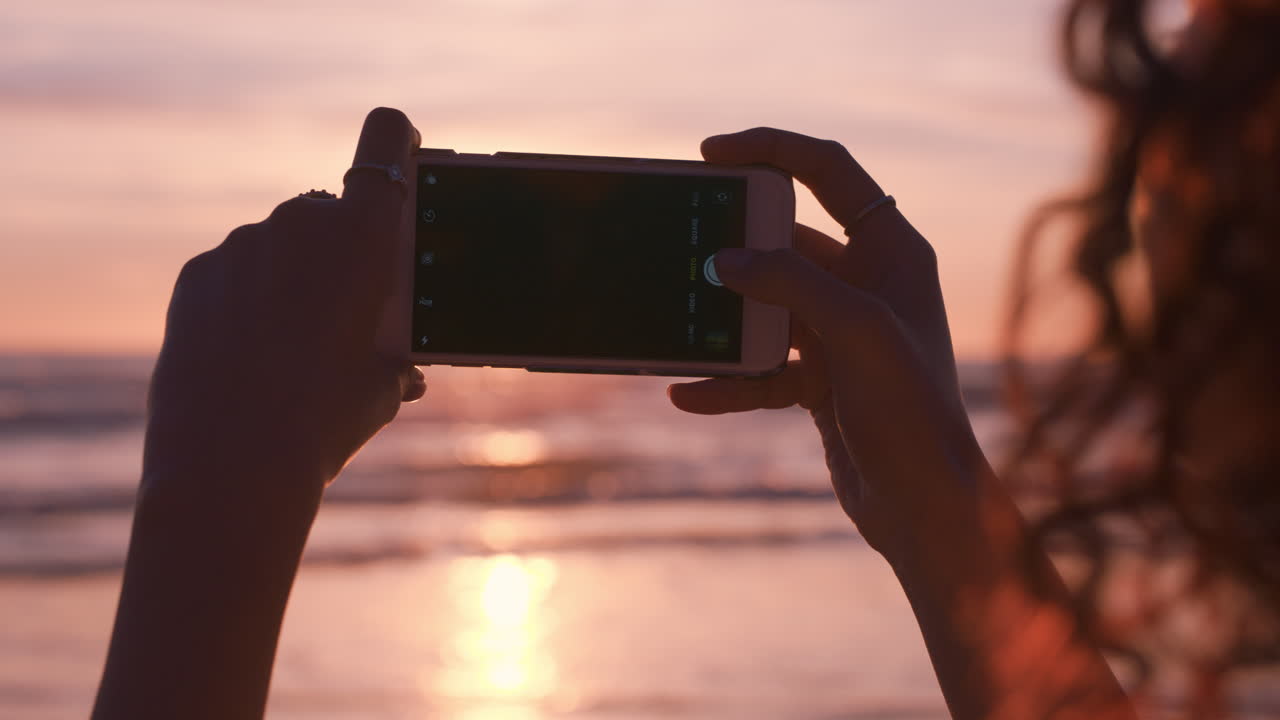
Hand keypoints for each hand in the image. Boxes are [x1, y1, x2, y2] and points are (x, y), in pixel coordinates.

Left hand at [145, 108, 425, 487]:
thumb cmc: (325, 422)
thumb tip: (404, 370)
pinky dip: (246, 301)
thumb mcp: (384, 389)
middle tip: (347, 311)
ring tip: (292, 351)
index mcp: (363, 237)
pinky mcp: (196, 276)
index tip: (403, 156)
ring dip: (292, 279)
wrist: (233, 464)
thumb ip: (398, 357)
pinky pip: (235, 273)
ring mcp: (241, 246)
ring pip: (280, 246)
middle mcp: (300, 223)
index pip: (386, 138)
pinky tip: (249, 357)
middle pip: (330, 210)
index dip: (397, 142)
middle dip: (340, 249)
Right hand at [669, 128, 977, 555]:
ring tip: (676, 321)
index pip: (828, 171)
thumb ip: (790, 283)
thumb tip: (725, 260)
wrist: (924, 506)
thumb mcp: (855, 332)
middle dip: (734, 245)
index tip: (711, 154)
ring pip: (766, 307)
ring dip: (723, 318)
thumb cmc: (911, 413)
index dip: (771, 150)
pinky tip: (687, 393)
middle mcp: (867, 285)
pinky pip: (762, 368)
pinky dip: (727, 379)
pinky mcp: (822, 381)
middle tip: (682, 242)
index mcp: (891, 251)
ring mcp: (842, 334)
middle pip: (785, 242)